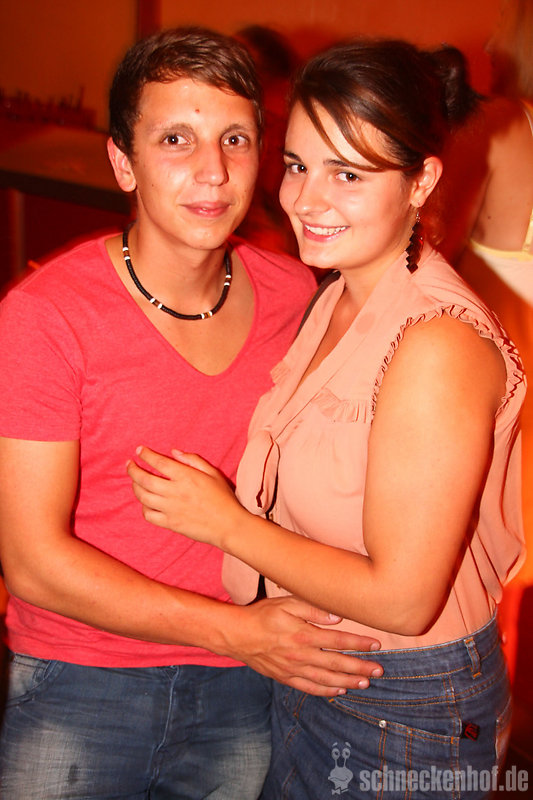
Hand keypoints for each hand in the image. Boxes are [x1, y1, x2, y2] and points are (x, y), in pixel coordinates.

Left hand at [127, 446, 241, 545]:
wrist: (228, 525)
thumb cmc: (223, 498)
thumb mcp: (212, 473)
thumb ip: (193, 460)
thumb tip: (173, 452)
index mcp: (186, 477)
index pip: (159, 462)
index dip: (146, 455)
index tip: (139, 450)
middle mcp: (175, 492)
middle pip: (144, 479)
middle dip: (133, 470)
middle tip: (129, 464)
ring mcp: (171, 509)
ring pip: (143, 496)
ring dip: (135, 487)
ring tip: (134, 481)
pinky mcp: (170, 523)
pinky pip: (148, 515)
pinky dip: (143, 507)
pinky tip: (145, 501)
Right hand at [232, 596, 382, 695]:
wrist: (237, 635)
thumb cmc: (263, 615)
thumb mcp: (287, 603)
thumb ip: (312, 609)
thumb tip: (336, 617)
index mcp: (304, 634)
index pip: (339, 641)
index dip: (360, 644)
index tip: (376, 646)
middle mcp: (301, 655)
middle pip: (337, 663)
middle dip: (361, 667)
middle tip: (380, 670)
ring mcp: (294, 669)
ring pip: (327, 678)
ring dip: (348, 681)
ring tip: (366, 682)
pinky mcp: (286, 677)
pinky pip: (310, 687)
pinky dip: (327, 690)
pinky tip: (339, 690)